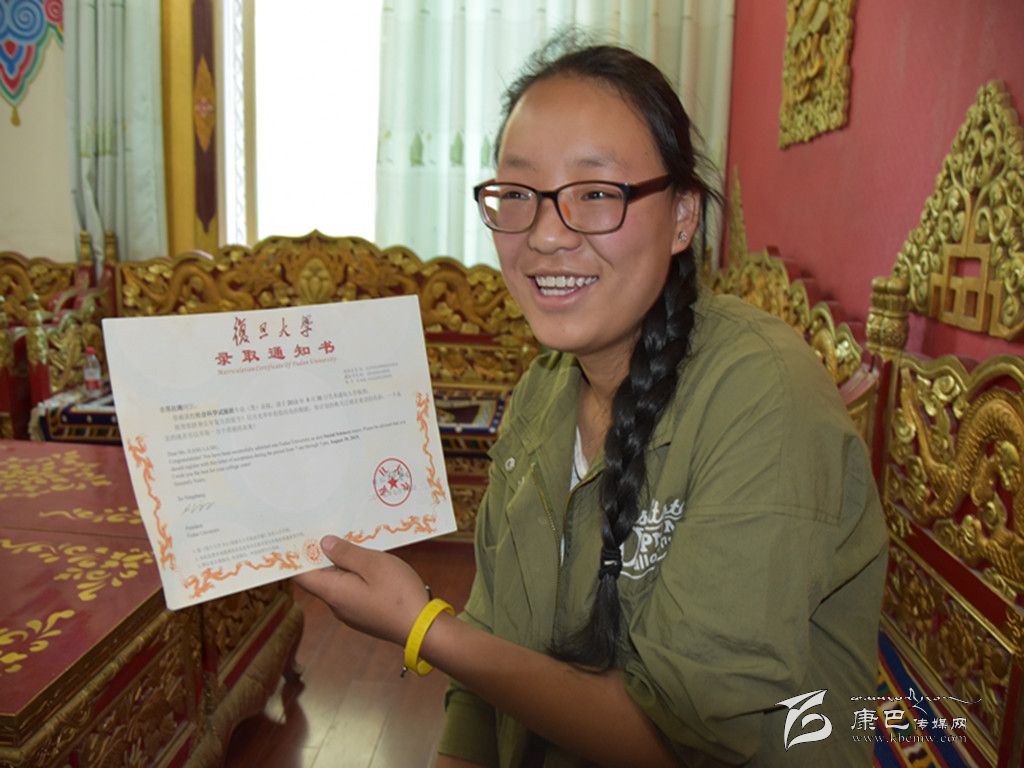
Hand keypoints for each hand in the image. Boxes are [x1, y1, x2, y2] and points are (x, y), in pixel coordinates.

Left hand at [293, 535, 430, 645]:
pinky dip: (354, 574)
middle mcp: (336, 605)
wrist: (424, 629)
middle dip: (322, 553)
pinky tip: (369, 562)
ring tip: (352, 539)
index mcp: (333, 592)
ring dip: (342, 563)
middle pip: (320, 576)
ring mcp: (351, 611)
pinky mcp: (364, 614)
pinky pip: (351, 590)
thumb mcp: (373, 564)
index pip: (301, 575)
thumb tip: (324, 544)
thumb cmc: (398, 594)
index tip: (297, 535)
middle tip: (328, 527)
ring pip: (338, 582)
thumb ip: (346, 553)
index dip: (295, 555)